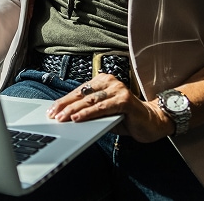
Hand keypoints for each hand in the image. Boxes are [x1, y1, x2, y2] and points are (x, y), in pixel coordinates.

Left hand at [45, 73, 172, 142]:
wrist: (152, 122)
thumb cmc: (126, 117)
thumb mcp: (103, 113)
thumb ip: (89, 112)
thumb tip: (67, 117)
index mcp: (102, 81)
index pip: (79, 91)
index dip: (64, 101)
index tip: (51, 109)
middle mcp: (109, 82)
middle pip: (82, 95)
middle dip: (65, 106)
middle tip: (53, 114)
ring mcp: (118, 89)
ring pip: (90, 101)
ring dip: (74, 110)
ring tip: (62, 117)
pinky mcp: (124, 100)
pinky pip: (102, 107)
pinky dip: (89, 114)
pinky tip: (78, 118)